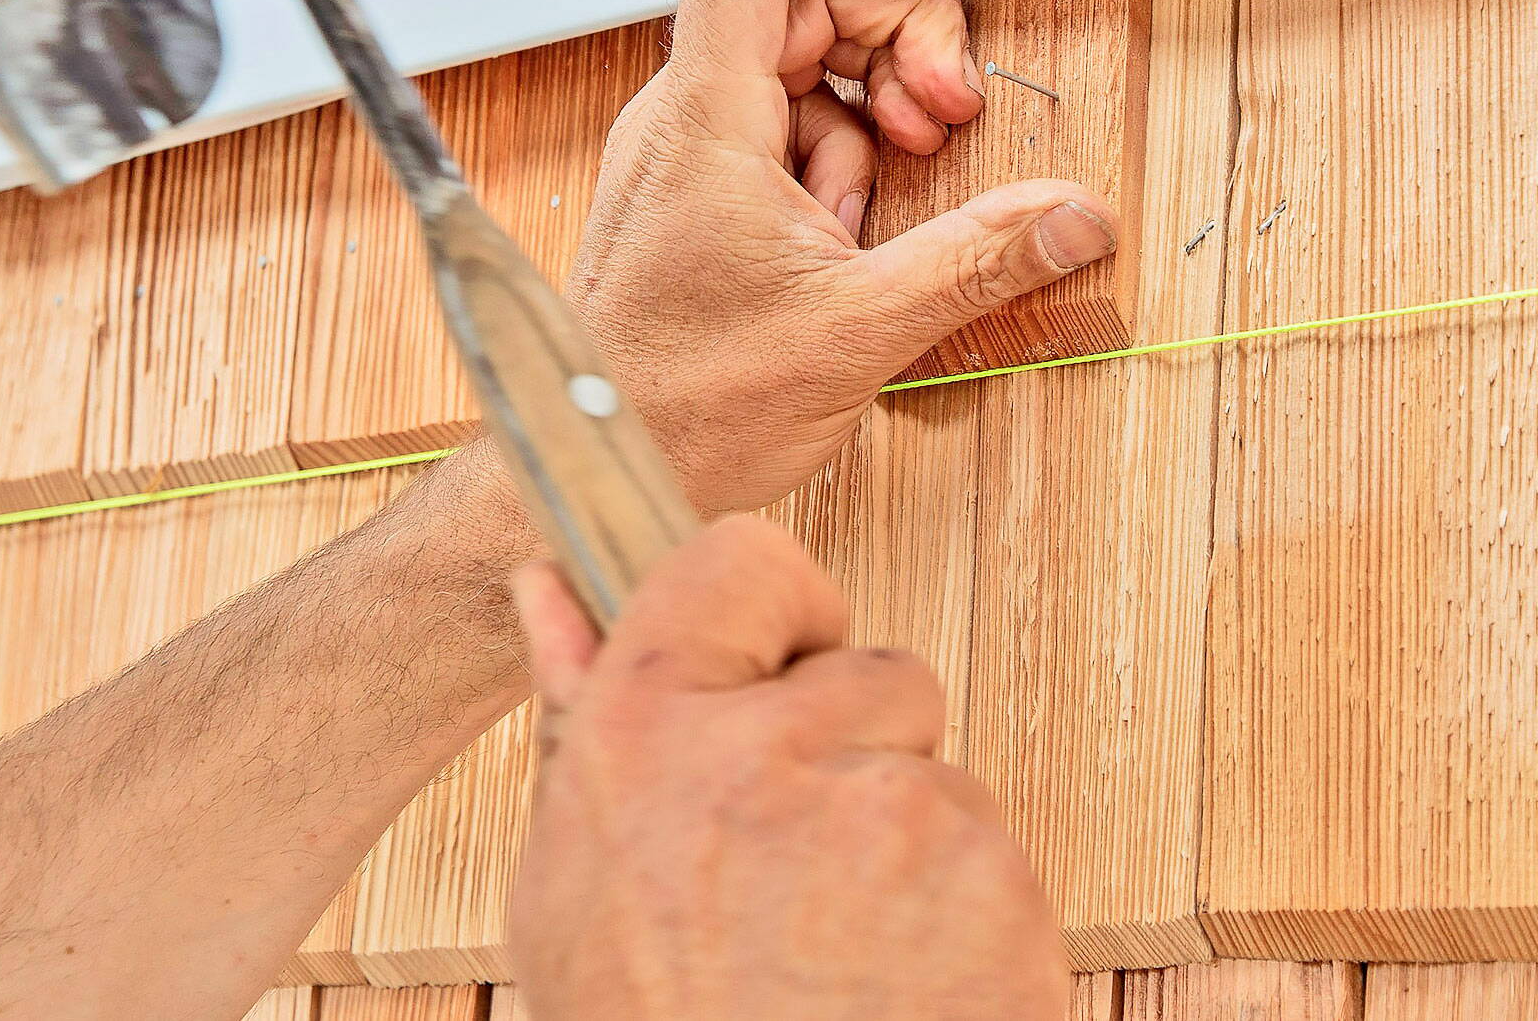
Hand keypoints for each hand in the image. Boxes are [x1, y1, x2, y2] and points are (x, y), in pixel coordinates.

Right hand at [508, 517, 1067, 1020]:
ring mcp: (888, 807)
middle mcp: (767, 748)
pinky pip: (991, 850)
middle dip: (859, 756)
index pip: (740, 559)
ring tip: (846, 961)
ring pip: (934, 776)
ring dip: (909, 849)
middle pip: (872, 674)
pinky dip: (966, 915)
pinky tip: (902, 989)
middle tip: (807, 881)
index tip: (786, 664)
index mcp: (641, 732)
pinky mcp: (987, 869)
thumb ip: (579, 718)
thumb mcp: (576, 884)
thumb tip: (545, 583)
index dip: (778, 612)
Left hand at [569, 0, 1116, 515]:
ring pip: (797, 74)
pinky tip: (845, 238)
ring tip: (890, 195)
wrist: (606, 472)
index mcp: (706, 120)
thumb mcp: (859, 328)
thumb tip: (1070, 217)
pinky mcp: (696, 199)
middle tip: (945, 112)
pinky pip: (779, 138)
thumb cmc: (685, 408)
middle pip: (800, 5)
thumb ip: (976, 258)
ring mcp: (686, 158)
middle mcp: (683, 121)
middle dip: (892, 41)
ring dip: (867, 115)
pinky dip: (834, 166)